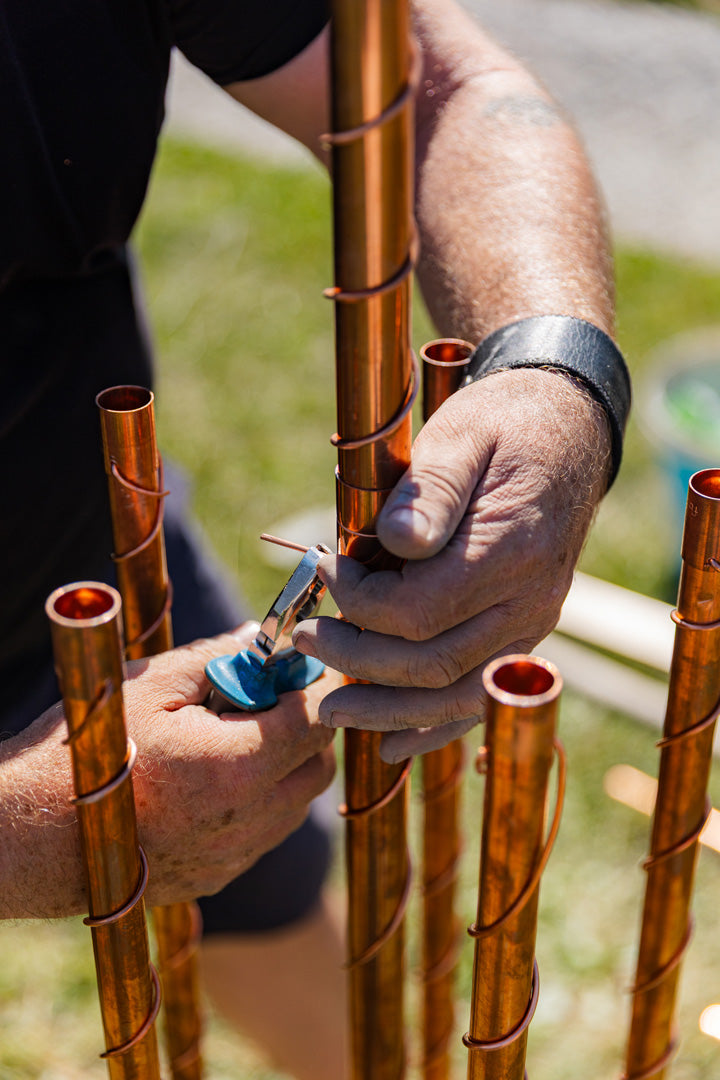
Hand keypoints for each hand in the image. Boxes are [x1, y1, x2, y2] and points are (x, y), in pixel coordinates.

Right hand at [0, 625, 337, 917]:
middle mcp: (245, 822)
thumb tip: (260, 639)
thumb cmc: (86, 751)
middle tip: (264, 697)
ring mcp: (233, 857)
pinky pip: (266, 833)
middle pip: (318, 766)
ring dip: (285, 763)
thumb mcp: (151, 686)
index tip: (296, 665)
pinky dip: (262, 799)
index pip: (314, 721)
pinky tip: (215, 775)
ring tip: (232, 735)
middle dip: (305, 724)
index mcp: (234, 769)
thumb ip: (217, 659)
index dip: (313, 685)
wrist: (31, 834)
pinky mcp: (217, 876)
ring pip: (297, 803)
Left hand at [292, 368, 610, 761]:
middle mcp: (529, 600)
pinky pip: (482, 698)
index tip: (324, 569)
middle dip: (359, 660)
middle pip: (432, 664)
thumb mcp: (462, 435)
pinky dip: (435, 726)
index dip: (358, 603)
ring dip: (388, 710)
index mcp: (509, 549)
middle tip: (309, 637)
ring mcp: (532, 625)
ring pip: (456, 695)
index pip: (418, 611)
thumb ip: (430, 490)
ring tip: (332, 708)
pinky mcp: (525, 636)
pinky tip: (392, 743)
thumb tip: (394, 542)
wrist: (567, 435)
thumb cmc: (504, 428)